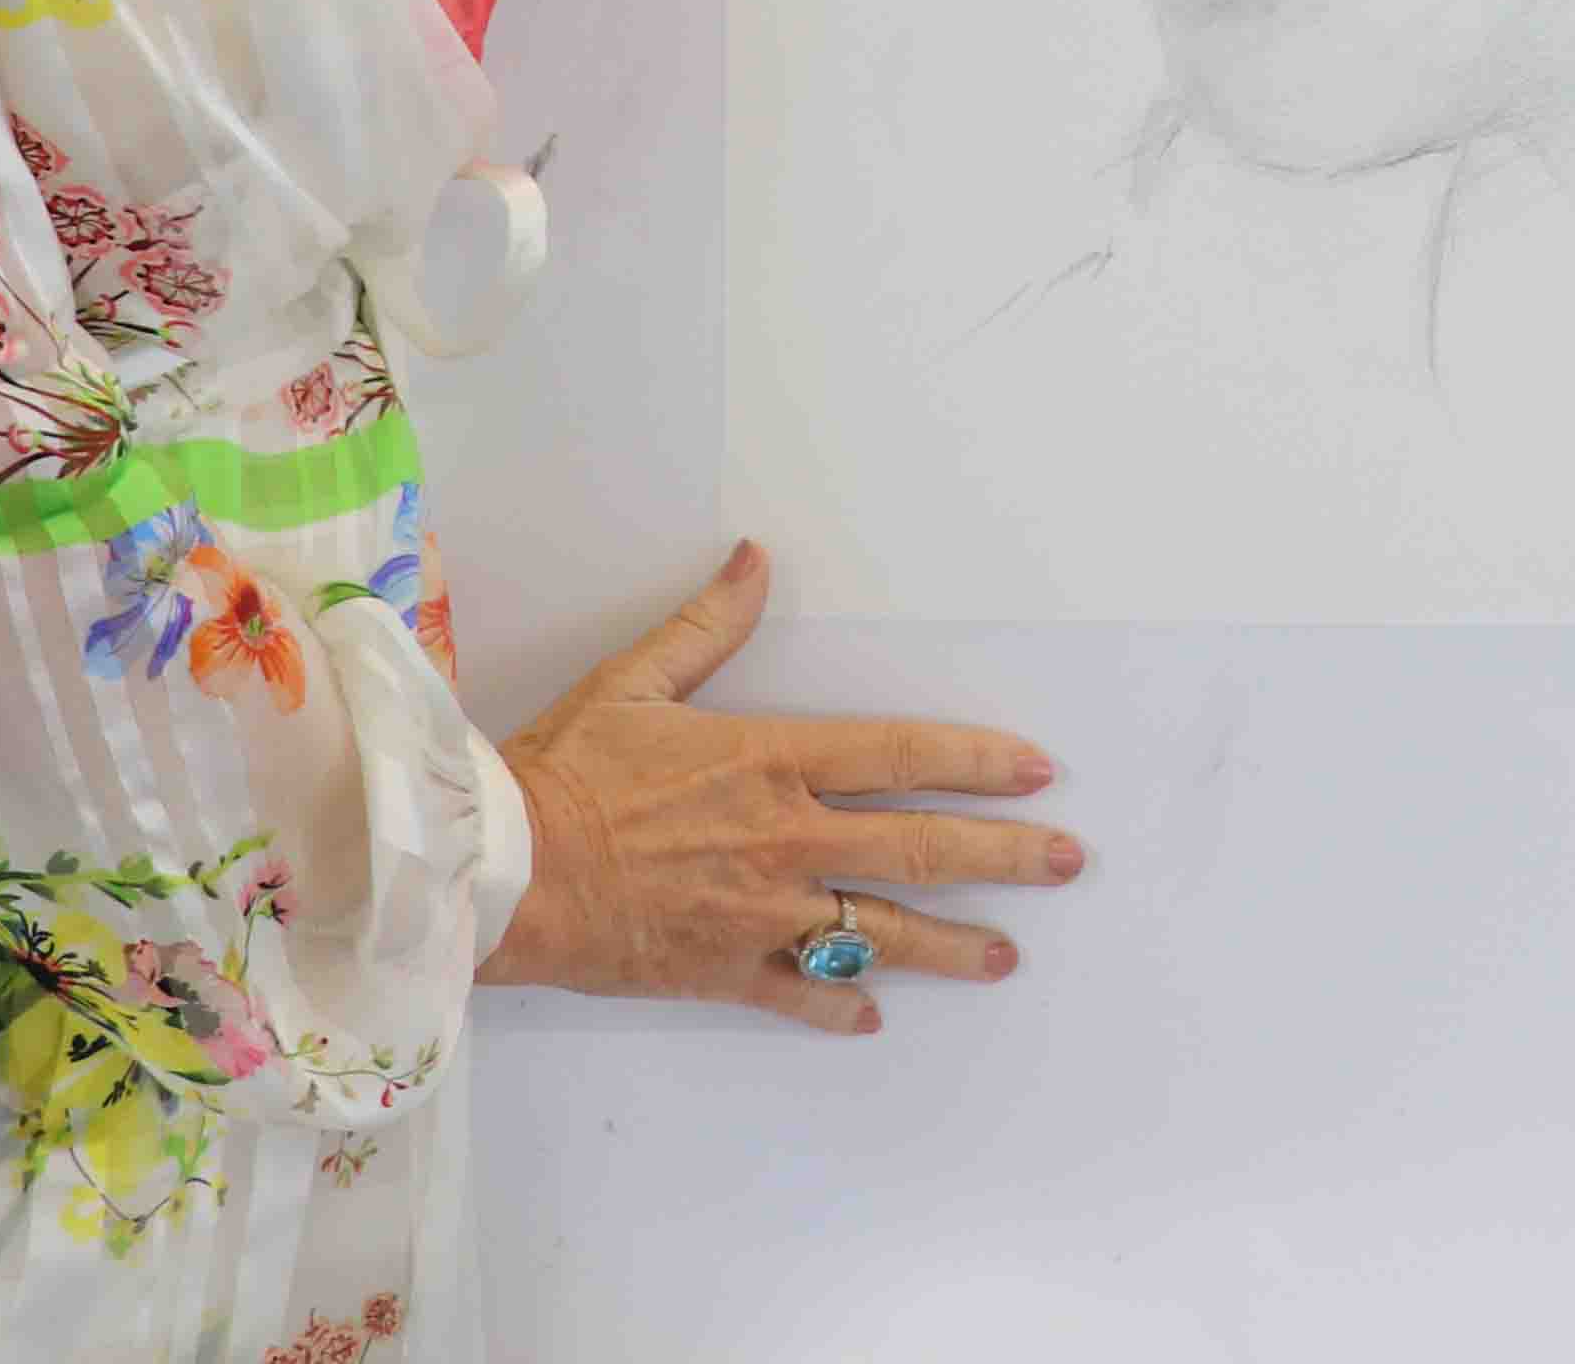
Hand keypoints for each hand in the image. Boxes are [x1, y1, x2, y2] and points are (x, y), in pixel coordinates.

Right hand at [482, 540, 1081, 1031]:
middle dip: (1005, 856)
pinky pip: (800, 996)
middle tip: (1068, 862)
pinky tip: (876, 1016)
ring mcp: (763, 914)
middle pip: (920, 849)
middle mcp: (786, 840)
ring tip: (1007, 957)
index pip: (902, 757)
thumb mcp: (635, 680)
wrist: (506, 871)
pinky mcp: (725, 972)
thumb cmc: (564, 771)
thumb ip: (708, 624)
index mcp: (772, 762)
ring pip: (882, 934)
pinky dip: (841, 1007)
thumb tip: (757, 559)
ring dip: (952, 945)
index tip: (1038, 773)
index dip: (978, 763)